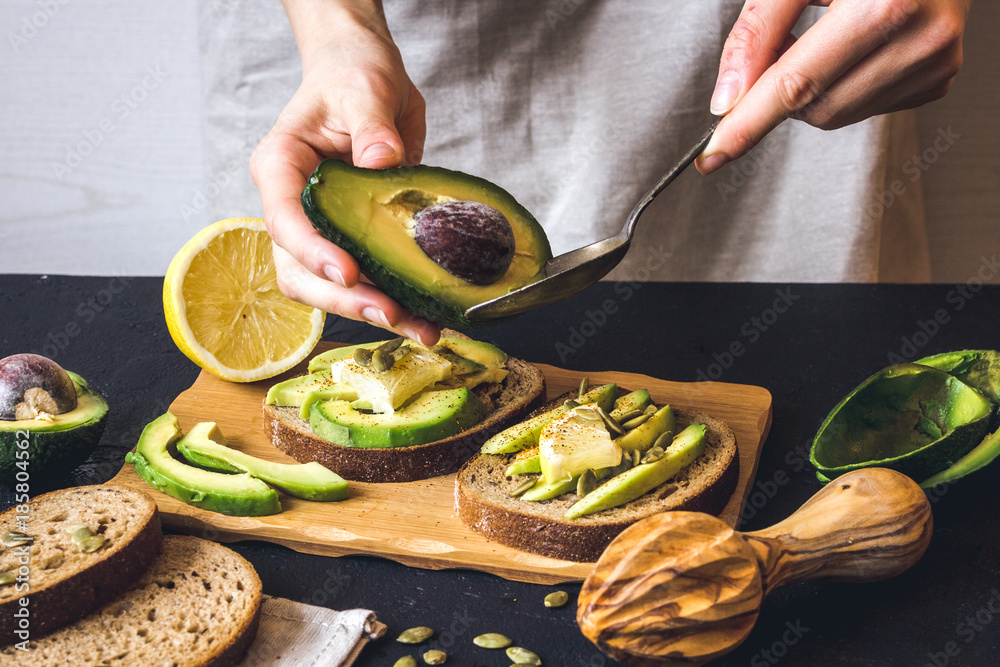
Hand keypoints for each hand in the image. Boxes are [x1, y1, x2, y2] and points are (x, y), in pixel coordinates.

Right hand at [250, 0, 438, 344]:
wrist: (366, 79)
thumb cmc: (354, 75)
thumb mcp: (365, 89)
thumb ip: (371, 125)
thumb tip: (381, 162)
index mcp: (281, 167)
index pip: (283, 219)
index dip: (312, 251)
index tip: (348, 273)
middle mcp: (292, 205)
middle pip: (298, 269)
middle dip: (343, 299)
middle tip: (390, 313)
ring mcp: (320, 228)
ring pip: (327, 287)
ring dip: (369, 312)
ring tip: (420, 328)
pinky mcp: (351, 240)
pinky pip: (361, 281)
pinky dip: (389, 301)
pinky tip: (424, 316)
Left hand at [696, 0, 970, 173]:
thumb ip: (757, 31)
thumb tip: (728, 99)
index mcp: (885, 3)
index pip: (796, 85)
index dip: (747, 123)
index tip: (711, 156)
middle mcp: (919, 39)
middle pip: (814, 108)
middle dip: (781, 90)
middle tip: (784, 43)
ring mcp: (934, 64)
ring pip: (837, 116)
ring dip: (812, 90)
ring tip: (825, 35)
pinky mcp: (938, 80)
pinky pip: (865, 108)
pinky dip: (842, 87)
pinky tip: (853, 48)